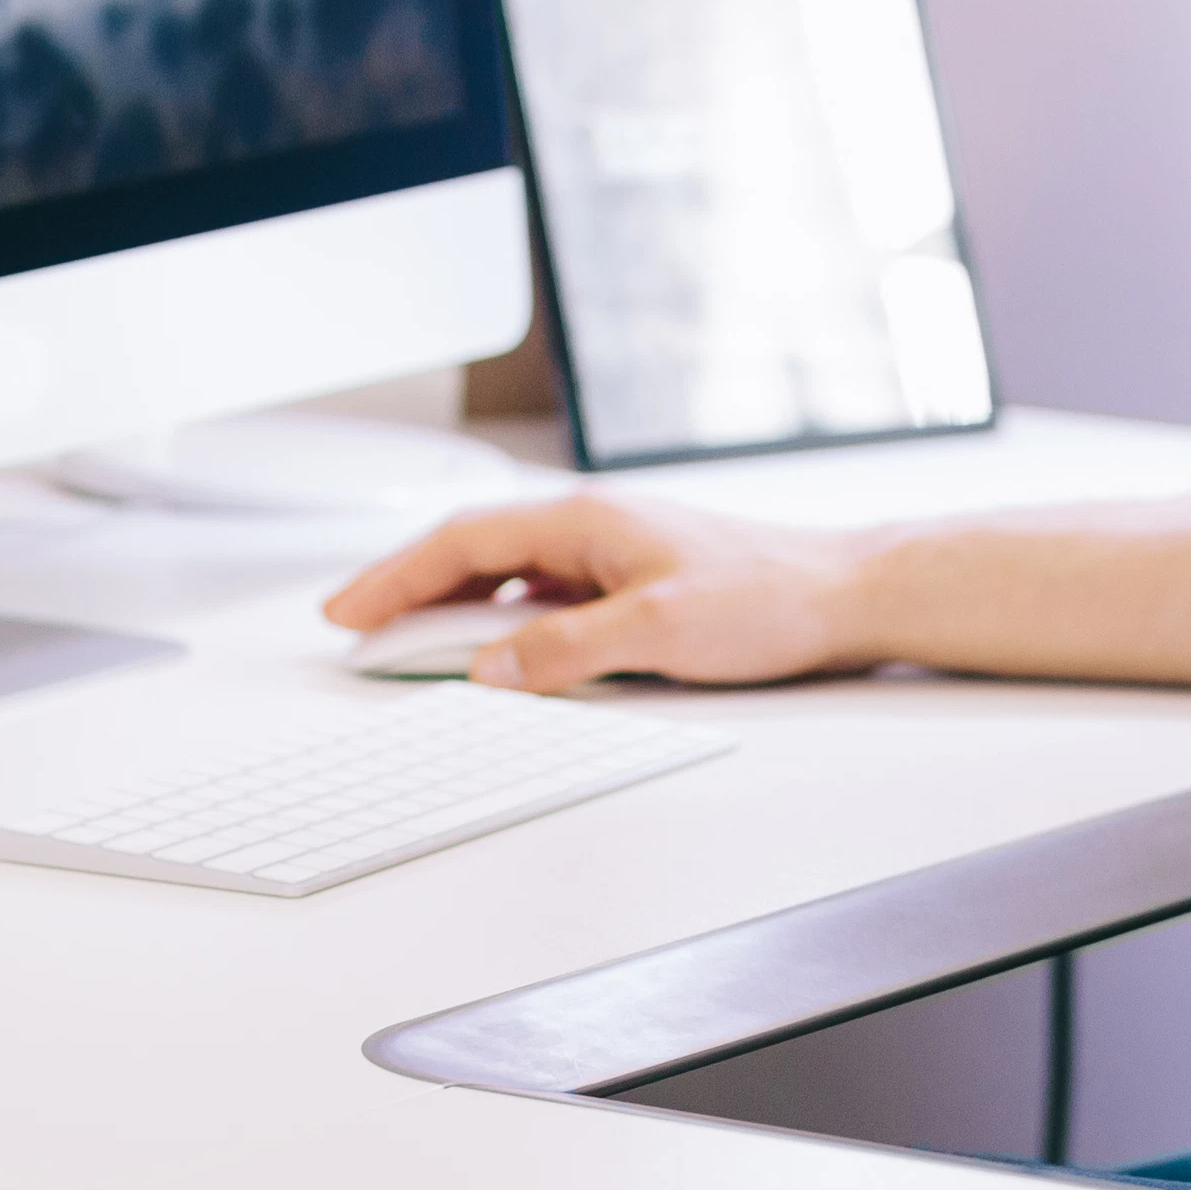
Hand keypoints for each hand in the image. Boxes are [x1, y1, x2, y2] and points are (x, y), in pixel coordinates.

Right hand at [319, 494, 873, 690]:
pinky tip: (498, 649)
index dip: (395, 578)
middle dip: (407, 588)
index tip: (346, 614)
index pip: (463, 542)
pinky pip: (545, 594)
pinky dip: (504, 618)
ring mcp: (613, 551)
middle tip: (353, 629)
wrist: (844, 593)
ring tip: (408, 643)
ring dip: (454, 605)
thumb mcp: (657, 631)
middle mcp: (592, 527)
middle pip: (474, 551)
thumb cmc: (768, 597)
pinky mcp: (635, 579)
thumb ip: (565, 651)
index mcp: (585, 520)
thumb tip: (489, 669)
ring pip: (507, 573)